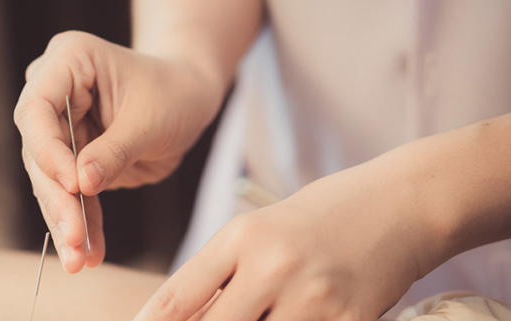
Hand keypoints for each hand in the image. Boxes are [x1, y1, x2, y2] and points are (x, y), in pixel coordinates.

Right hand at [14, 31, 224, 272]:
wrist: (189, 97)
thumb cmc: (175, 92)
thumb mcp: (151, 119)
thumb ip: (115, 151)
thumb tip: (82, 186)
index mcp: (68, 62)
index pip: (37, 109)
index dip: (49, 151)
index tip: (72, 186)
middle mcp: (53, 92)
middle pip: (39, 150)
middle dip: (57, 199)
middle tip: (73, 238)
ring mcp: (60, 127)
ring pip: (50, 181)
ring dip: (65, 222)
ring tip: (78, 259)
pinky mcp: (72, 158)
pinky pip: (71, 196)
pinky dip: (82, 224)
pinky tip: (89, 253)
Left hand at [134, 154, 448, 320]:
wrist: (400, 204)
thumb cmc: (319, 217)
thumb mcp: (260, 229)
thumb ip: (220, 274)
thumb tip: (178, 317)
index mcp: (243, 237)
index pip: (179, 298)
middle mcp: (273, 266)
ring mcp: (313, 297)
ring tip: (252, 315)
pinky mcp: (350, 320)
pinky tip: (288, 319)